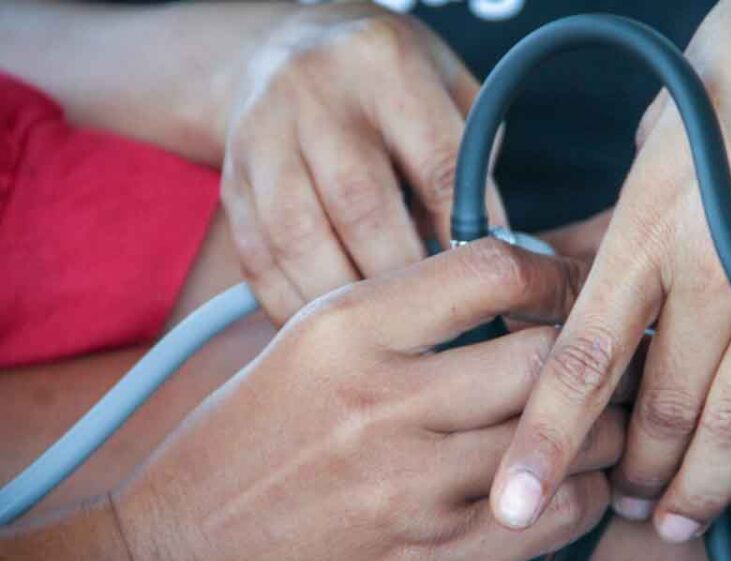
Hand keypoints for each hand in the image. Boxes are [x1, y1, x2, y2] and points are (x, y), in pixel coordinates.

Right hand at [107, 241, 611, 560]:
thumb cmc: (238, 452)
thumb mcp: (300, 353)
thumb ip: (397, 317)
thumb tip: (507, 292)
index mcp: (345, 330)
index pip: (491, 269)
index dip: (555, 275)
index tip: (575, 292)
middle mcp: (383, 402)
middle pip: (547, 356)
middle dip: (594, 360)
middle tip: (608, 365)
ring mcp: (410, 488)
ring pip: (568, 441)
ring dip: (598, 433)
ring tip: (594, 430)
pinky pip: (555, 516)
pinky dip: (580, 496)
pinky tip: (563, 489)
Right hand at [220, 3, 504, 322]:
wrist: (286, 49)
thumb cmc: (388, 82)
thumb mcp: (446, 85)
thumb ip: (473, 158)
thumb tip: (494, 251)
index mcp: (385, 63)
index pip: (437, 161)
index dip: (464, 234)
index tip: (485, 284)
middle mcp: (314, 94)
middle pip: (361, 205)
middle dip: (403, 278)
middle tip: (436, 325)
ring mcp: (261, 137)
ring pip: (299, 239)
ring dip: (345, 300)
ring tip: (382, 336)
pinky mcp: (231, 182)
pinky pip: (258, 259)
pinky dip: (295, 304)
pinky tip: (330, 328)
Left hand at [489, 0, 730, 539]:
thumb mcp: (654, 144)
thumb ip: (626, 225)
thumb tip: (592, 280)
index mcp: (645, 229)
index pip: (580, 359)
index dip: (545, 442)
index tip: (517, 505)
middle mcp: (712, 267)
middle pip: (660, 409)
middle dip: (637, 477)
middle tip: (624, 509)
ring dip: (706, 486)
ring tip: (681, 523)